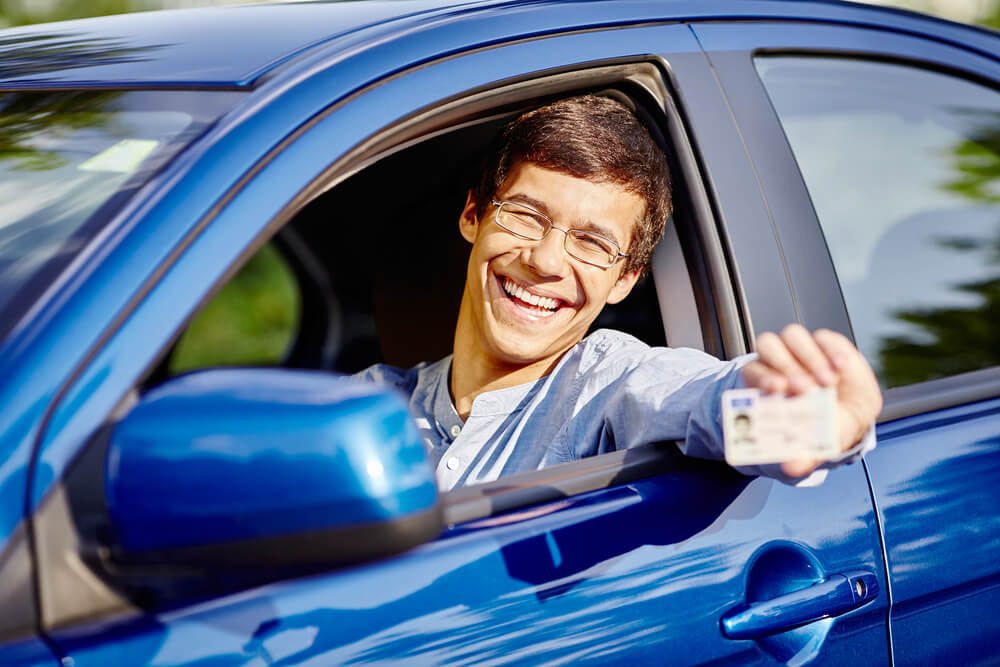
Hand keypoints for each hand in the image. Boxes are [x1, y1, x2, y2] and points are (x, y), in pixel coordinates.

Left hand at [741, 324, 882, 478]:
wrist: (848, 418)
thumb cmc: (819, 428)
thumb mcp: (810, 445)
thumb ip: (801, 456)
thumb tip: (791, 468)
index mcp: (765, 381)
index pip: (753, 370)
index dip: (761, 377)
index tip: (776, 390)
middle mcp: (779, 359)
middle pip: (768, 346)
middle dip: (784, 365)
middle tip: (802, 389)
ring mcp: (802, 349)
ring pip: (793, 337)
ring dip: (808, 358)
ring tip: (826, 383)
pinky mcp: (827, 343)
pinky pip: (824, 338)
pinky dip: (832, 350)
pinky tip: (840, 368)